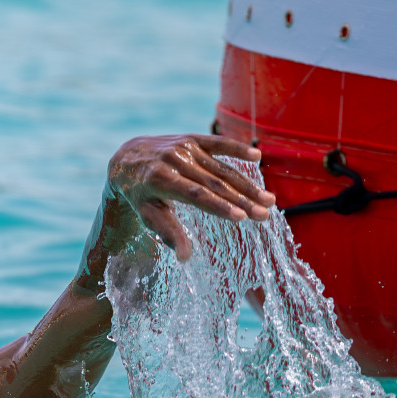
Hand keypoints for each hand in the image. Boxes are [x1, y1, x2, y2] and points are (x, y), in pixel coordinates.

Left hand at [107, 134, 275, 260]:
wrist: (128, 158)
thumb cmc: (140, 194)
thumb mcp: (147, 214)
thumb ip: (167, 232)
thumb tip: (185, 258)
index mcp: (160, 180)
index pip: (195, 195)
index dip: (218, 206)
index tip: (241, 217)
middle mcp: (173, 160)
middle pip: (213, 183)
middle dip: (241, 200)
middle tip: (264, 214)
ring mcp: (183, 148)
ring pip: (220, 168)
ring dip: (246, 184)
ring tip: (268, 200)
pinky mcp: (191, 139)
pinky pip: (217, 143)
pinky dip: (236, 148)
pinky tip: (257, 157)